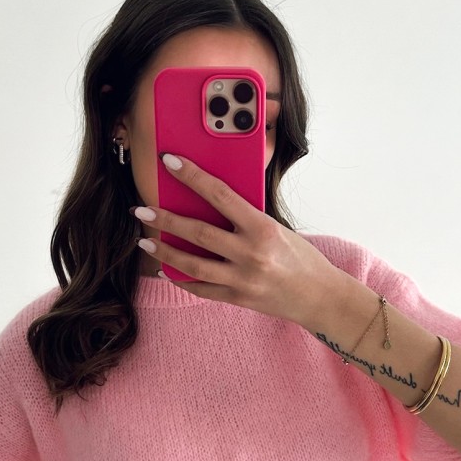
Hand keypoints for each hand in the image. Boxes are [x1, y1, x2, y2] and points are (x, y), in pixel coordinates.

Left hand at [133, 152, 340, 326]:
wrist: (318, 296)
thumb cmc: (299, 257)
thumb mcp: (277, 228)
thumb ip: (246, 218)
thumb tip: (209, 201)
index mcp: (263, 228)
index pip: (221, 195)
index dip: (192, 176)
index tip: (170, 162)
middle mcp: (251, 254)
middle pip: (198, 232)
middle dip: (165, 220)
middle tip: (142, 211)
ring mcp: (242, 280)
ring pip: (192, 265)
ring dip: (164, 253)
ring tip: (146, 242)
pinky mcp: (237, 299)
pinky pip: (201, 289)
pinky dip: (181, 279)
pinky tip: (166, 269)